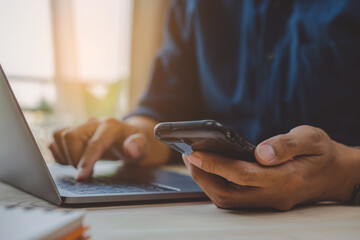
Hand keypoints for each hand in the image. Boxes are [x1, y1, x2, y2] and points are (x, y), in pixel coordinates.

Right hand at [49, 117, 169, 180]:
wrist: (129, 137)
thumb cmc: (136, 144)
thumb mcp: (144, 147)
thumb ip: (139, 146)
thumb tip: (130, 149)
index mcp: (111, 126)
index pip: (95, 142)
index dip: (86, 160)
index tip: (81, 177)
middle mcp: (94, 123)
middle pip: (70, 136)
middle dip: (74, 158)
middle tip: (86, 172)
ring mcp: (82, 127)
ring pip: (60, 135)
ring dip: (65, 155)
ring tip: (80, 165)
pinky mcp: (73, 132)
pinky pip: (56, 140)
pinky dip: (59, 153)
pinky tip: (73, 160)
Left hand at [183, 125, 359, 209]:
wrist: (337, 174)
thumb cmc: (323, 153)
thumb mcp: (311, 138)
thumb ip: (286, 145)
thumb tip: (260, 152)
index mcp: (286, 178)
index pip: (241, 174)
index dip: (215, 164)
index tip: (194, 152)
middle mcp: (274, 195)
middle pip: (228, 194)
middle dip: (203, 177)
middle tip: (188, 157)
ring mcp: (269, 201)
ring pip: (230, 200)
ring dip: (208, 182)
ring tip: (195, 161)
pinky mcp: (266, 201)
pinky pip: (236, 198)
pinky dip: (219, 185)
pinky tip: (212, 169)